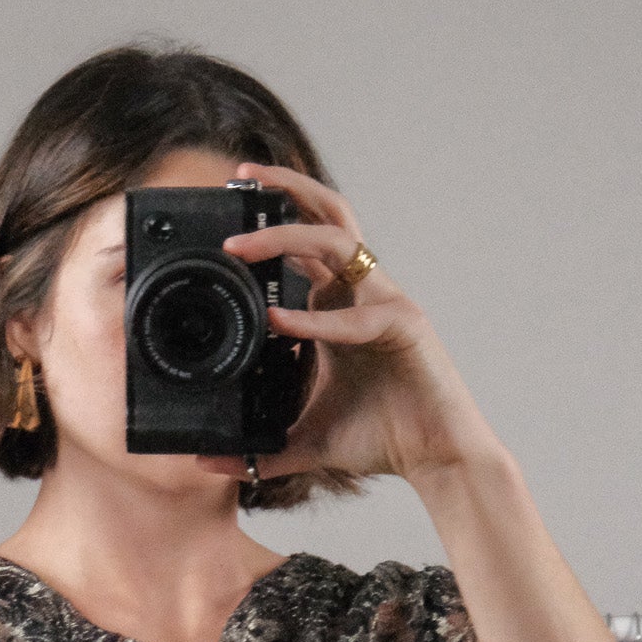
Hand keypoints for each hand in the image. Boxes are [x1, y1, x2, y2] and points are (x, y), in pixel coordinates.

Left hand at [213, 159, 508, 489]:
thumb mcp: (302, 443)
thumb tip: (206, 464)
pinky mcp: (405, 325)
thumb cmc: (379, 440)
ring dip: (285, 235)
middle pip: (327, 216)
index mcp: (338, 307)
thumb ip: (257, 449)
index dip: (269, 222)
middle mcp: (361, 293)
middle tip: (240, 177)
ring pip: (337, 242)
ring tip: (238, 246)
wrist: (434, 460)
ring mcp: (385, 302)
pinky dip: (314, 318)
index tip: (225, 215)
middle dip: (285, 187)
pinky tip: (277, 321)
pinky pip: (354, 314)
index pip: (304, 246)